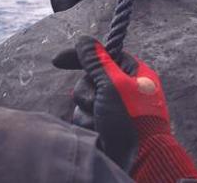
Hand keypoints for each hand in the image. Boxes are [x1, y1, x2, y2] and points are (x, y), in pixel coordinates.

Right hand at [52, 37, 173, 168]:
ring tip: (101, 121)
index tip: (57, 61)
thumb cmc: (131, 119)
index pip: (104, 55)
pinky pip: (85, 116)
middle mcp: (124, 87)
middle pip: (89, 79)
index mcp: (134, 73)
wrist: (139, 157)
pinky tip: (99, 132)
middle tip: (97, 102)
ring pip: (84, 99)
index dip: (81, 56)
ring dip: (87, 110)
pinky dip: (88, 123)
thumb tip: (84, 40)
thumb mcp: (113, 85)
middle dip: (87, 92)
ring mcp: (114, 107)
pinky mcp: (105, 123)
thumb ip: (97, 62)